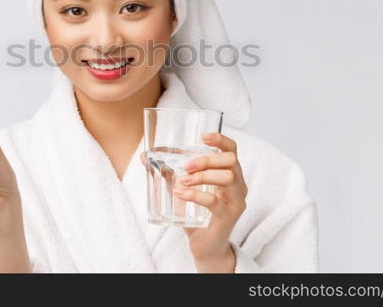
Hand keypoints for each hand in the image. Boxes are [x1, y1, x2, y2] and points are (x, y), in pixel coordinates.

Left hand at [172, 132, 247, 271]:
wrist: (205, 247)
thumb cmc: (196, 215)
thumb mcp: (183, 189)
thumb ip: (168, 173)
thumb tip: (144, 157)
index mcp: (230, 174)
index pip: (232, 150)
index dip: (220, 139)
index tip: (202, 137)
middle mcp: (238, 185)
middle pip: (230, 161)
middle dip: (206, 159)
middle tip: (184, 166)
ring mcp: (236, 201)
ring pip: (227, 177)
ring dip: (202, 176)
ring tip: (182, 180)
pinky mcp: (228, 217)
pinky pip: (214, 201)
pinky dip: (195, 195)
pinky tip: (180, 193)